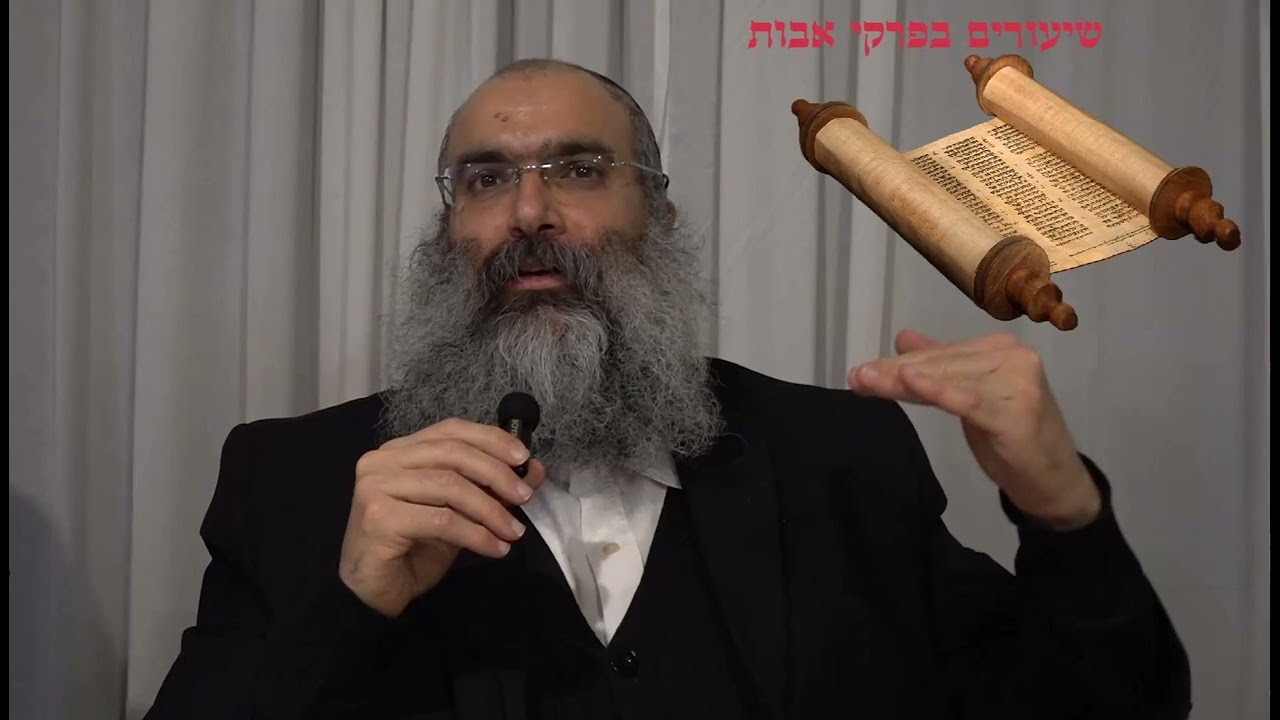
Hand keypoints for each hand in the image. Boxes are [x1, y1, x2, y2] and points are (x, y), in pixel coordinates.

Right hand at [338, 418, 546, 616]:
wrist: (375, 592)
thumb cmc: (414, 549)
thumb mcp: (461, 513)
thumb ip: (491, 488)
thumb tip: (534, 468)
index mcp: (400, 450)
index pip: (450, 431)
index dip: (491, 439)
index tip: (524, 457)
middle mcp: (383, 461)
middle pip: (452, 454)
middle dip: (496, 474)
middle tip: (526, 497)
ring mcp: (376, 487)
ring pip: (450, 487)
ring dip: (491, 510)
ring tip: (514, 532)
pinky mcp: (379, 518)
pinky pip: (442, 520)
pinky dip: (476, 534)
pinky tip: (495, 549)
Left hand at [848, 330, 1099, 529]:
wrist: (1054, 481)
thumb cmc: (1010, 438)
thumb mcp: (970, 396)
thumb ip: (941, 366)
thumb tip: (904, 336)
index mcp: (1000, 348)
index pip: (940, 355)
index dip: (899, 363)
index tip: (861, 372)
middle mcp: (1012, 356)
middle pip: (940, 365)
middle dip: (894, 373)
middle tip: (856, 377)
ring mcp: (1017, 382)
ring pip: (947, 379)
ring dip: (903, 382)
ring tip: (866, 383)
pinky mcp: (1016, 411)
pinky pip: (967, 399)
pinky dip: (938, 390)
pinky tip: (908, 381)